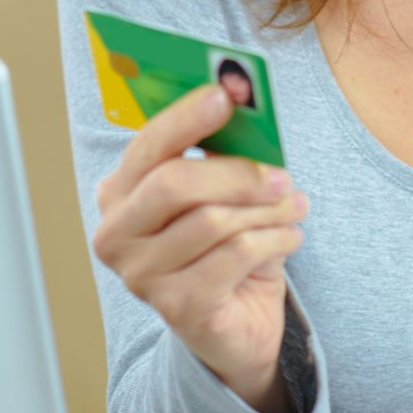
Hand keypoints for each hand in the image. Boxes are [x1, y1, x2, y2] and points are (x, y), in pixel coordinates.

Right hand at [92, 84, 308, 412]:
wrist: (238, 320)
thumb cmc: (228, 240)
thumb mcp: (225, 190)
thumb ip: (226, 150)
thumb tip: (246, 103)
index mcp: (121, 191)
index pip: (148, 145)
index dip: (186, 116)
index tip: (226, 93)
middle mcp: (115, 234)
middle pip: (173, 183)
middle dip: (236, 172)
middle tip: (282, 175)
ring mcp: (141, 275)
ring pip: (212, 221)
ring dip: (267, 210)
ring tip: (296, 207)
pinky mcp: (177, 308)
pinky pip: (236, 256)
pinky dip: (275, 239)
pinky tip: (291, 237)